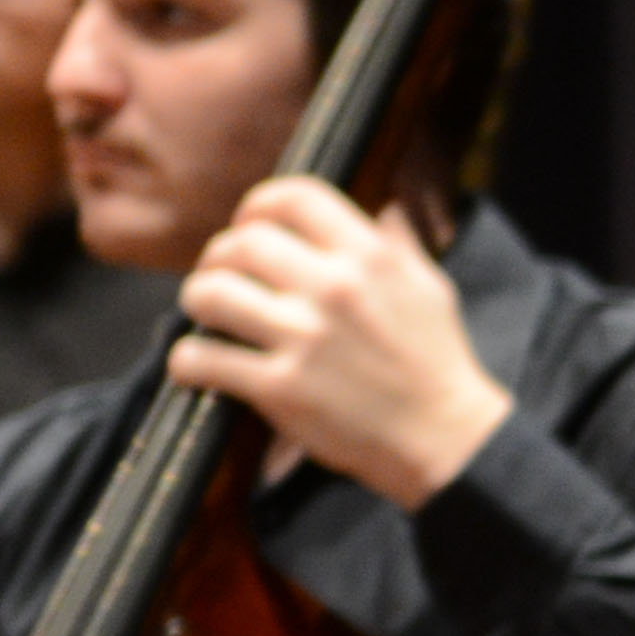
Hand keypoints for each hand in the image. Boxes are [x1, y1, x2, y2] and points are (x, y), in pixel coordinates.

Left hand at [173, 177, 512, 506]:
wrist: (446, 438)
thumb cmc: (438, 363)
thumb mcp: (431, 289)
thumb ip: (399, 245)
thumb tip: (384, 208)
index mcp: (370, 257)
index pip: (294, 197)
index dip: (258, 205)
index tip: (249, 225)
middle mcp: (333, 288)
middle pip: (242, 243)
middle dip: (220, 257)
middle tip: (222, 276)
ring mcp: (303, 338)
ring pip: (210, 292)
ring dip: (198, 299)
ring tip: (206, 314)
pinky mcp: (281, 388)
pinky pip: (204, 358)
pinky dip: (188, 361)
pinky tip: (196, 365)